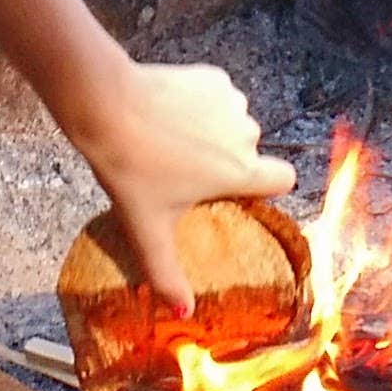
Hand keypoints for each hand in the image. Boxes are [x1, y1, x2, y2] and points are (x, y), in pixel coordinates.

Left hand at [64, 52, 295, 307]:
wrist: (106, 105)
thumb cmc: (131, 169)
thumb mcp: (148, 229)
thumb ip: (167, 274)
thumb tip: (183, 313)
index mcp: (240, 171)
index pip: (285, 179)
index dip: (265, 187)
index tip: (232, 192)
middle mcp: (246, 134)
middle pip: (249, 151)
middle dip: (224, 159)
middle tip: (181, 170)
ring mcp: (231, 102)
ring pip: (232, 122)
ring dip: (212, 130)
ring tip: (171, 141)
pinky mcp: (212, 77)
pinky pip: (216, 96)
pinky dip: (200, 104)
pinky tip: (169, 114)